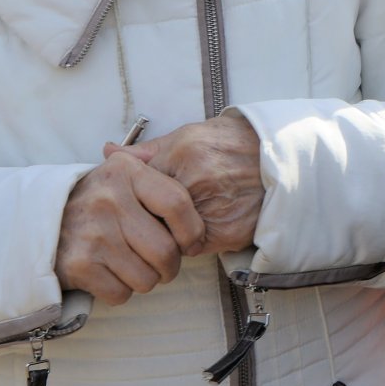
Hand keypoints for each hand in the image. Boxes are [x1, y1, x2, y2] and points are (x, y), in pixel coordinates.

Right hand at [55, 153, 204, 305]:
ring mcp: (93, 233)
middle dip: (169, 266)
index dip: (192, 231)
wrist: (36, 222)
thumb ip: (157, 174)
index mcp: (126, 171)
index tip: (190, 244)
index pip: (178, 203)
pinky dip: (120, 291)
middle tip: (162, 264)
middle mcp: (109, 199)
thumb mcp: (121, 175)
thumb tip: (197, 182)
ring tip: (132, 266)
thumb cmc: (94, 202)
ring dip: (145, 280)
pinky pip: (121, 293)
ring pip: (146, 277)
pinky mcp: (79, 265)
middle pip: (166, 250)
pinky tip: (110, 274)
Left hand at [110, 114, 264, 255]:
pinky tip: (196, 228)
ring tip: (175, 223)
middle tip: (149, 219)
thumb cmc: (228, 144)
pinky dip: (191, 242)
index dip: (134, 200)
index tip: (135, 204)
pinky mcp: (227, 232)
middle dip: (148, 220)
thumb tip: (107, 151)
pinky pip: (193, 248)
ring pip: (170, 237)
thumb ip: (147, 150)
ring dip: (168, 234)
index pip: (138, 188)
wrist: (277, 157)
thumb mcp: (187, 136)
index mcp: (182, 153)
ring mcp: (213, 209)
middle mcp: (195, 181)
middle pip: (150, 216)